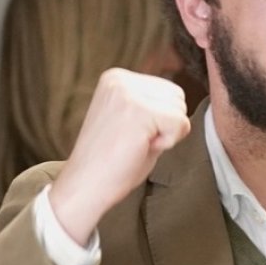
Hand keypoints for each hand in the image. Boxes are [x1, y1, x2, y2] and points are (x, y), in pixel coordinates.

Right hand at [48, 68, 190, 244]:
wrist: (84, 186)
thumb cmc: (109, 162)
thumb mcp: (130, 120)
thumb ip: (151, 105)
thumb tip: (181, 103)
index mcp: (116, 78)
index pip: (169, 90)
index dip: (161, 120)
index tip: (133, 134)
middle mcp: (120, 80)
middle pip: (178, 97)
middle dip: (166, 125)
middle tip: (135, 142)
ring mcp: (128, 92)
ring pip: (180, 110)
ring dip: (166, 134)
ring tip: (136, 144)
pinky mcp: (138, 110)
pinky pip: (180, 124)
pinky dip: (168, 142)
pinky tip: (141, 148)